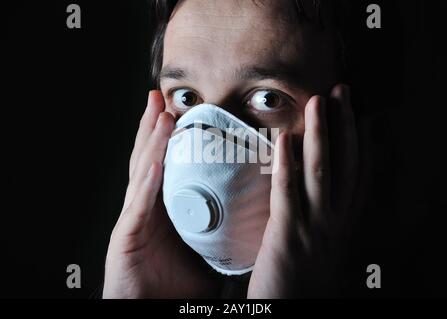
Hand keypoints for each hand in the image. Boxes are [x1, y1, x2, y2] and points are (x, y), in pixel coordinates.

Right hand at [103, 90, 220, 297]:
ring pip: (141, 173)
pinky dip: (146, 183)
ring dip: (150, 143)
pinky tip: (154, 162)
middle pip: (148, 159)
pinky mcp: (126, 238)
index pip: (165, 165)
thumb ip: (218, 230)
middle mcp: (144, 208)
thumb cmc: (173, 286)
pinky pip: (138, 206)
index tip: (181, 110)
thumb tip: (249, 217)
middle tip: (160, 96)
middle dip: (153, 127)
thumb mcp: (201, 250)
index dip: (169, 138)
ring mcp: (133, 221)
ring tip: (159, 113)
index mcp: (162, 208)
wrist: (151, 311)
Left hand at [248, 84, 357, 297]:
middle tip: (340, 91)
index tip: (359, 113)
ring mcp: (314, 227)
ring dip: (320, 134)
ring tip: (317, 102)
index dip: (361, 141)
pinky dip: (288, 165)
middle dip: (344, 126)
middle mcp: (335, 220)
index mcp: (342, 222)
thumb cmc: (302, 278)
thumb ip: (319, 215)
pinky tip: (285, 140)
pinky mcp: (288, 236)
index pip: (358, 174)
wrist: (292, 310)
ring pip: (321, 172)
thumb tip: (311, 186)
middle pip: (346, 164)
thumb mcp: (320, 243)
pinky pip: (289, 194)